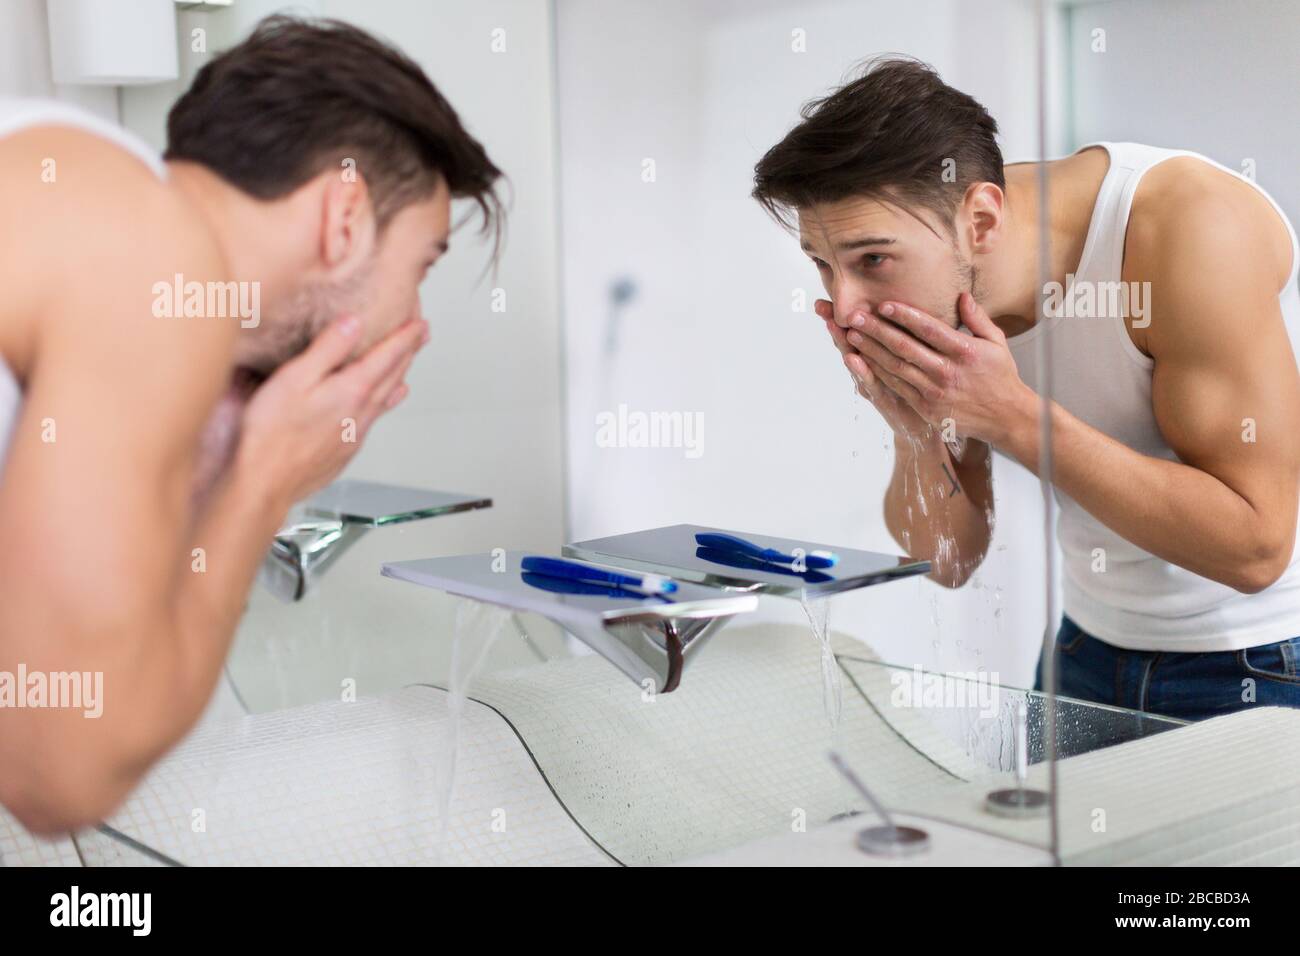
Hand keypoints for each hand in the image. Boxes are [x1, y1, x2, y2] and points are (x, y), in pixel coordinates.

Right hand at [237, 314, 427, 509]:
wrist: (264, 482)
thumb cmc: (271, 433)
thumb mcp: (294, 378)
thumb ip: (327, 349)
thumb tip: (353, 323)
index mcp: (352, 391)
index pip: (388, 356)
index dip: (405, 336)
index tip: (420, 322)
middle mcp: (361, 413)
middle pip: (393, 375)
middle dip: (408, 351)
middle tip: (422, 334)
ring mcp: (355, 433)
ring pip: (387, 397)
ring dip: (399, 375)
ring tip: (407, 362)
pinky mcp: (346, 448)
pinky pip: (375, 417)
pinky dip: (386, 400)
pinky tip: (386, 401)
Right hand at [816, 298, 933, 443]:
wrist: (928, 429)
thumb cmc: (926, 392)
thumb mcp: (919, 360)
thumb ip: (912, 336)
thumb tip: (914, 308)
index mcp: (881, 356)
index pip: (862, 331)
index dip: (847, 314)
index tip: (830, 296)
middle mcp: (873, 370)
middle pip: (852, 343)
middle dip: (836, 324)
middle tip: (820, 305)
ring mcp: (876, 386)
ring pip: (857, 361)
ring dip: (844, 343)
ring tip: (832, 324)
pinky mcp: (885, 403)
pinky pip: (872, 384)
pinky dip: (861, 372)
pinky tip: (852, 357)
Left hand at [843, 292, 1035, 446]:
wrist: (1005, 417)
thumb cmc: (1000, 377)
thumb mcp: (996, 343)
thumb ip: (978, 319)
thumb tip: (962, 296)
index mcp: (964, 351)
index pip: (929, 329)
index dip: (904, 316)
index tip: (884, 304)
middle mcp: (947, 371)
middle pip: (905, 347)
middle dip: (876, 330)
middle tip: (854, 316)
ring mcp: (934, 392)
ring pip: (896, 367)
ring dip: (870, 350)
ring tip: (851, 335)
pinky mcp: (926, 407)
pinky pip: (897, 386)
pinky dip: (878, 373)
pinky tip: (862, 361)